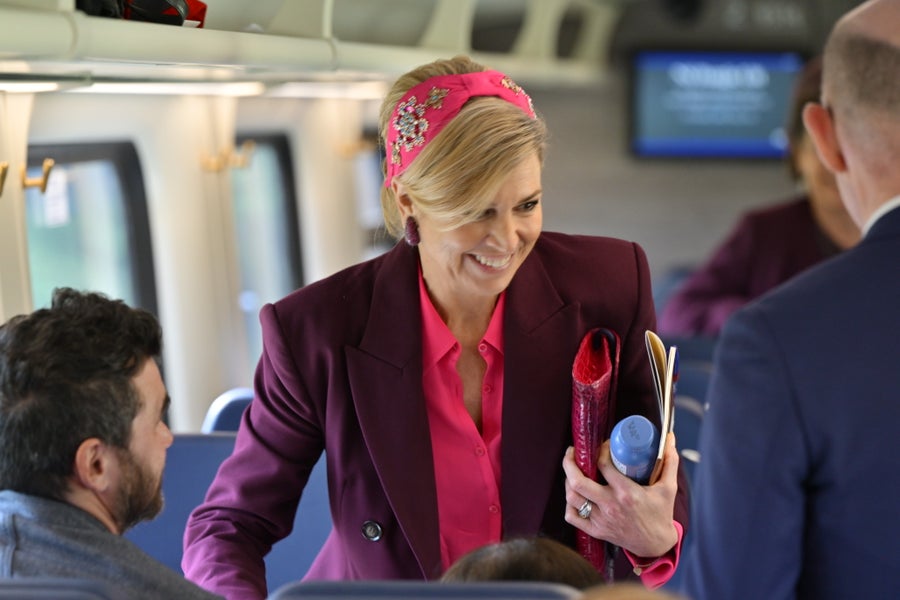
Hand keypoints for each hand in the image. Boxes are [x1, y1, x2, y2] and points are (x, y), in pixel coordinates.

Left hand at [562, 432, 678, 557]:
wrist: (656, 545)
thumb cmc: (661, 514)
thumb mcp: (668, 487)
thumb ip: (669, 462)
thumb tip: (670, 438)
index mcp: (626, 493)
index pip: (603, 465)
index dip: (600, 450)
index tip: (603, 445)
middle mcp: (610, 505)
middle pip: (578, 481)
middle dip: (569, 462)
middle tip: (572, 451)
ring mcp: (601, 519)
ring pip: (572, 497)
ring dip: (568, 480)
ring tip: (572, 470)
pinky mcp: (596, 530)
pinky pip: (572, 516)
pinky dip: (569, 504)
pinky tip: (574, 494)